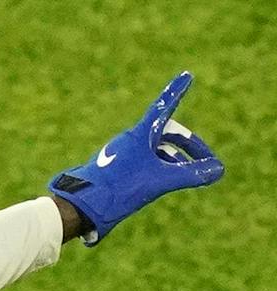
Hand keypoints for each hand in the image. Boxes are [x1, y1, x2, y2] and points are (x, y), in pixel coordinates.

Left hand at [48, 71, 223, 245]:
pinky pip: (139, 164)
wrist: (79, 207)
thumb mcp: (159, 180)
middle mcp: (129, 141)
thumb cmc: (119, 189)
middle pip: (165, 135)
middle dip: (188, 146)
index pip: (165, 107)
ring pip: (152, 152)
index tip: (186, 75)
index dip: (177, 92)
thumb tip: (218, 170)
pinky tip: (156, 185)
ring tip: (185, 174)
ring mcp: (118, 156)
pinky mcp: (110, 171)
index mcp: (140, 134)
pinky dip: (155, 170)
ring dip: (172, 160)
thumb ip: (190, 174)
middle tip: (204, 160)